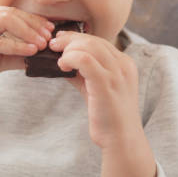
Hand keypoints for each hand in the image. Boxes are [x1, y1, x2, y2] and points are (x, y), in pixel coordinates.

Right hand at [0, 6, 52, 101]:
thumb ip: (17, 54)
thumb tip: (41, 54)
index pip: (12, 12)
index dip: (33, 19)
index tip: (50, 29)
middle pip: (10, 13)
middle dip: (33, 24)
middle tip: (49, 37)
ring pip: (4, 20)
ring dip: (26, 32)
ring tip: (42, 43)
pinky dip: (15, 45)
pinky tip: (29, 51)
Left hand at [50, 30, 143, 150]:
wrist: (121, 139)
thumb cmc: (107, 115)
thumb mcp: (97, 87)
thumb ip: (83, 72)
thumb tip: (62, 60)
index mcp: (124, 63)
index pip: (98, 40)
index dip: (76, 38)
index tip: (60, 41)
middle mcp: (123, 64)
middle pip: (92, 40)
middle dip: (69, 40)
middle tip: (53, 45)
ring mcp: (116, 73)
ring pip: (88, 46)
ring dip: (68, 49)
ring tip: (59, 60)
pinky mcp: (105, 83)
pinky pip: (84, 59)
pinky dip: (69, 58)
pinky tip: (62, 67)